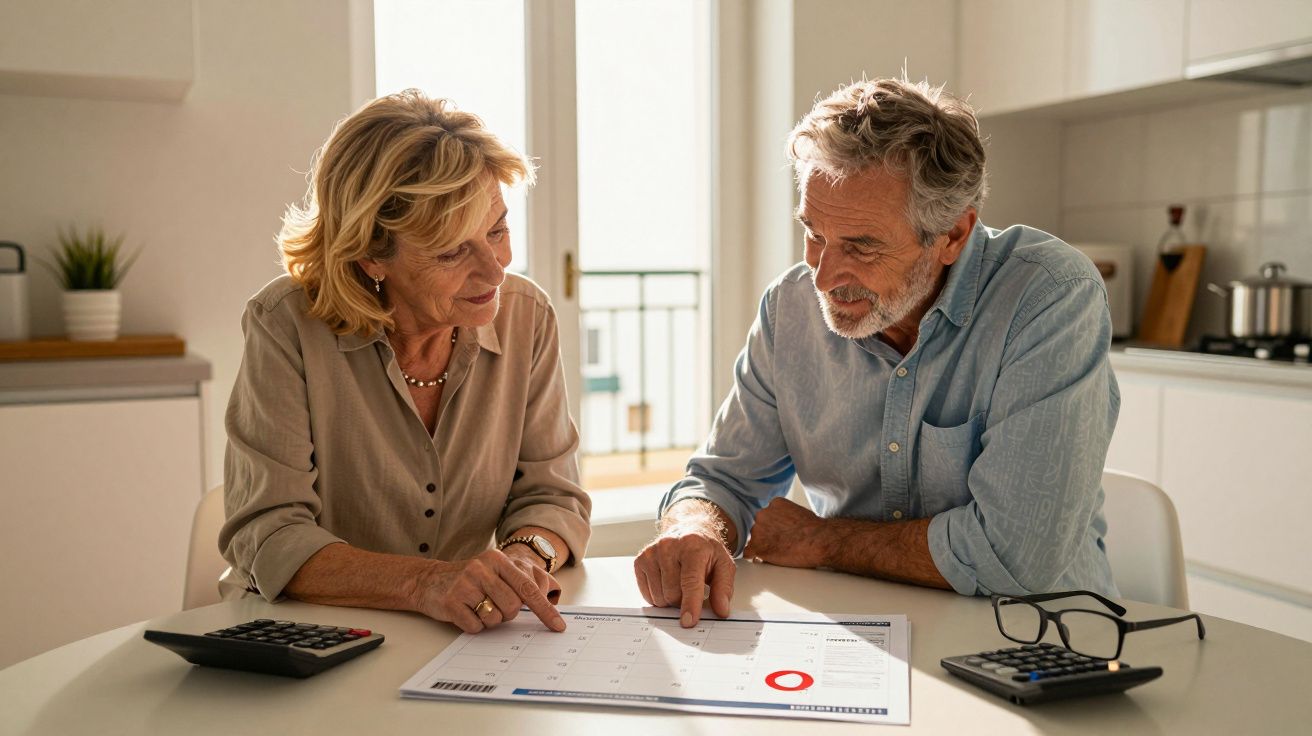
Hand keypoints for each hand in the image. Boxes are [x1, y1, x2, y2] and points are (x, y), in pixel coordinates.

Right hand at [411, 549, 564, 633]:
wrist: (428, 581)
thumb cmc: (469, 580)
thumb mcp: (494, 572)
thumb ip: (518, 584)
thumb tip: (547, 606)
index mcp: (498, 559)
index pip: (528, 587)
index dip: (545, 609)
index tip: (558, 626)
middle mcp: (482, 568)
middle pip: (513, 606)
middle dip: (507, 613)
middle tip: (492, 606)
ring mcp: (466, 584)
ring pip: (495, 618)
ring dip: (489, 620)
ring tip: (476, 606)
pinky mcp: (452, 602)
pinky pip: (476, 626)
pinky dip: (473, 625)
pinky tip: (464, 612)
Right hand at [634, 525, 734, 627]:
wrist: (688, 529)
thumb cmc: (705, 549)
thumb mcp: (724, 564)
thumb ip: (724, 588)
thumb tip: (721, 610)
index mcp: (692, 546)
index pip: (690, 581)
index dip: (690, 604)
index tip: (688, 621)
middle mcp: (668, 546)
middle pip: (673, 594)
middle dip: (684, 601)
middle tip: (692, 589)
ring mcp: (651, 553)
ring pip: (659, 597)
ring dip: (671, 600)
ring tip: (679, 583)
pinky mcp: (640, 560)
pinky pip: (647, 595)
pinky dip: (659, 596)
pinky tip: (667, 582)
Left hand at [743, 497, 828, 568]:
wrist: (819, 540)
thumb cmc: (816, 529)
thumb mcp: (799, 512)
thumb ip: (786, 516)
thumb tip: (783, 527)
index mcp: (774, 504)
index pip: (767, 516)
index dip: (773, 527)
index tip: (781, 534)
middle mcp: (762, 514)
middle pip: (759, 527)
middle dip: (767, 536)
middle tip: (781, 545)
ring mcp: (758, 530)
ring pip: (755, 540)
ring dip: (763, 547)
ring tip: (780, 553)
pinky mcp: (757, 546)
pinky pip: (748, 553)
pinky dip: (755, 557)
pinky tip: (764, 560)